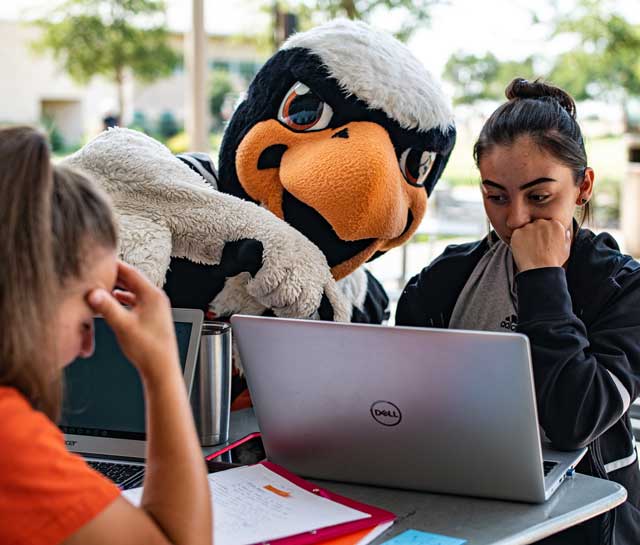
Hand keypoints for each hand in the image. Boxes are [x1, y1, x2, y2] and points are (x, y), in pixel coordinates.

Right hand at [87, 260, 178, 380]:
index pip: (130, 272)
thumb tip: (93, 293)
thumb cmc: (148, 350)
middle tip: (95, 271)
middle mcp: (156, 298)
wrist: (162, 369)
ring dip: (118, 287)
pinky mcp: (153, 316)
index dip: (113, 265)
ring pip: (133, 290)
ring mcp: (155, 307)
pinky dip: (123, 298)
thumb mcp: (123, 326)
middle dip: (113, 275)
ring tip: (100, 285)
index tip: (98, 260)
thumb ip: (107, 308)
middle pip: (132, 279)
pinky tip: (113, 301)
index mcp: (153, 295)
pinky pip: (136, 300)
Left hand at [510, 219, 570, 271]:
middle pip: (536, 224)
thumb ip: (566, 238)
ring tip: (529, 249)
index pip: (547, 223)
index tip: (543, 241)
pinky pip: (516, 234)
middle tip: (535, 246)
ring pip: (525, 228)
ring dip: (526, 236)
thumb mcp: (566, 250)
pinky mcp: (518, 232)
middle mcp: (542, 223)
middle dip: (535, 233)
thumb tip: (565, 232)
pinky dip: (517, 241)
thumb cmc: (553, 262)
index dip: (544, 233)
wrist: (539, 270)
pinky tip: (523, 250)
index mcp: (556, 224)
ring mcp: (529, 227)